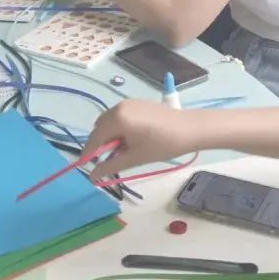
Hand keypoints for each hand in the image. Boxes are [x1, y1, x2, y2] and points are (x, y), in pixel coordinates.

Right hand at [85, 100, 201, 179]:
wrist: (190, 129)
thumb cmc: (163, 145)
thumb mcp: (135, 158)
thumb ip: (110, 166)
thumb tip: (92, 176)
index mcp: (116, 119)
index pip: (95, 138)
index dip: (89, 155)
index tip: (88, 169)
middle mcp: (118, 107)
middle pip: (99, 128)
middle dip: (100, 145)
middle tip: (111, 161)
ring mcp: (127, 103)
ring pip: (108, 122)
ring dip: (109, 136)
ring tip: (124, 151)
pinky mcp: (136, 103)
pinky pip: (118, 116)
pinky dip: (118, 128)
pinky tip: (131, 139)